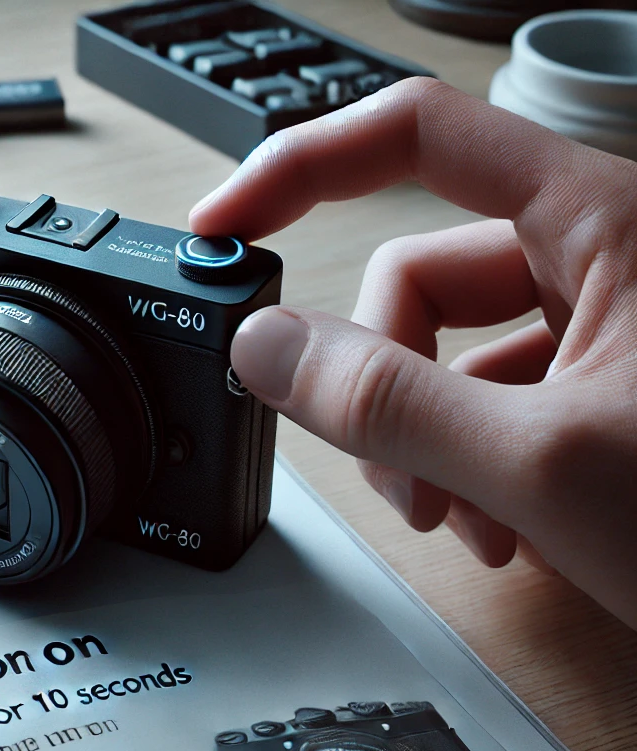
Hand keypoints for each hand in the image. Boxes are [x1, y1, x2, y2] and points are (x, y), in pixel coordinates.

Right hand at [191, 78, 636, 629]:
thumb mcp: (543, 464)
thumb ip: (388, 402)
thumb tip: (267, 348)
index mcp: (607, 222)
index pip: (414, 139)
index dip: (300, 172)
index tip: (227, 225)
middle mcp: (604, 261)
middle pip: (417, 282)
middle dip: (383, 385)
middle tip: (395, 475)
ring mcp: (602, 334)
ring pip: (447, 360)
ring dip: (425, 448)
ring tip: (464, 524)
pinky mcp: (601, 396)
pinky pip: (489, 409)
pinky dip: (472, 473)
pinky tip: (506, 534)